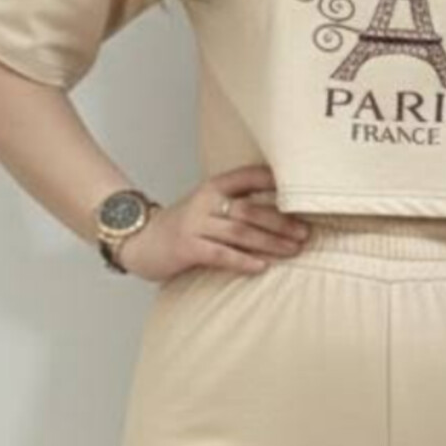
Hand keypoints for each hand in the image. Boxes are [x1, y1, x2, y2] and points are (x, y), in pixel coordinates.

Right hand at [122, 163, 311, 282]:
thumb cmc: (182, 227)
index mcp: (212, 187)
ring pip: (240, 232)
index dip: (274, 182)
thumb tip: (280, 215)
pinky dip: (243, 261)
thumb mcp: (207, 207)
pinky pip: (221, 255)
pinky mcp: (187, 248)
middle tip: (305, 232)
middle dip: (281, 222)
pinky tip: (262, 267)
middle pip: (250, 210)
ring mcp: (195, 224)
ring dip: (270, 242)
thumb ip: (235, 206)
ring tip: (293, 250)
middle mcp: (205, 202)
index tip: (302, 190)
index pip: (248, 177)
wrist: (139, 241)